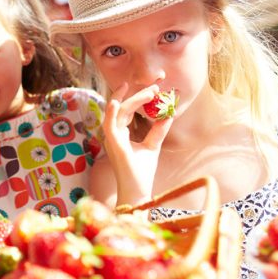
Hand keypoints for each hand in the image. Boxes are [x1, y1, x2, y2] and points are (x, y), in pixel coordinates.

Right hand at [103, 83, 172, 202]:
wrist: (138, 191)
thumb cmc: (142, 172)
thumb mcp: (152, 146)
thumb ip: (158, 130)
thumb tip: (168, 114)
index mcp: (120, 133)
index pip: (126, 110)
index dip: (138, 98)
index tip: (153, 89)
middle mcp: (113, 133)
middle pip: (122, 107)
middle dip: (137, 94)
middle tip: (154, 87)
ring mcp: (111, 138)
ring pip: (118, 111)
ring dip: (133, 100)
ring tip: (149, 92)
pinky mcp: (113, 144)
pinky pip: (108, 124)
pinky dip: (111, 112)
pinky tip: (117, 102)